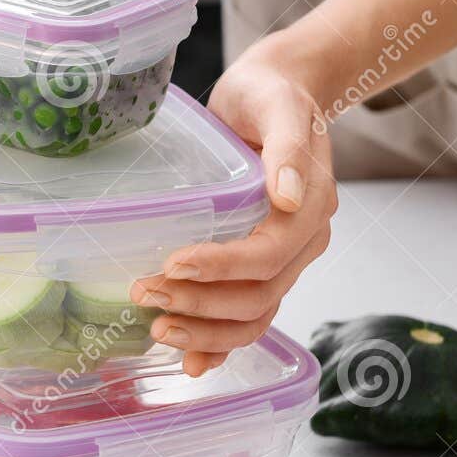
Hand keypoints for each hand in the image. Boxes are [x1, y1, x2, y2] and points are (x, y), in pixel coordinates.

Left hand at [130, 38, 336, 376]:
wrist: (276, 93)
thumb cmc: (272, 95)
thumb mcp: (279, 105)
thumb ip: (285, 147)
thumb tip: (287, 195)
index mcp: (312, 208)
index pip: (267, 255)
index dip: (221, 267)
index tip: (172, 262)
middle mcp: (303, 242)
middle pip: (257, 296)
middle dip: (200, 305)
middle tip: (144, 292)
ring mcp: (283, 259)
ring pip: (253, 316)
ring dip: (205, 333)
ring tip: (156, 329)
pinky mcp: (260, 265)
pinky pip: (248, 316)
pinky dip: (221, 345)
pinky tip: (191, 363)